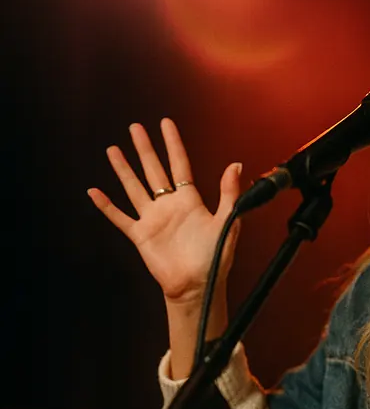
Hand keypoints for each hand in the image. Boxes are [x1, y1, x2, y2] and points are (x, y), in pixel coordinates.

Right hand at [88, 118, 242, 305]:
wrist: (198, 285)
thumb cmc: (216, 256)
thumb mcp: (227, 221)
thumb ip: (229, 193)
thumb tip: (235, 165)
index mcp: (190, 200)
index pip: (179, 164)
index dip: (173, 144)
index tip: (166, 124)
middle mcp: (169, 205)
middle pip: (153, 170)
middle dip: (144, 149)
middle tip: (134, 127)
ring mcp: (153, 219)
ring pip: (134, 187)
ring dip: (123, 169)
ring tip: (113, 150)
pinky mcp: (140, 235)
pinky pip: (119, 218)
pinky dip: (106, 206)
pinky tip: (94, 192)